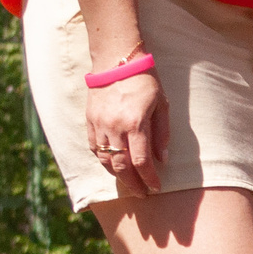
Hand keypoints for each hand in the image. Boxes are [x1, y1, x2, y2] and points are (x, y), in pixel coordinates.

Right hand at [86, 64, 167, 197]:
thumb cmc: (144, 80)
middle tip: (142, 194)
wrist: (116, 59)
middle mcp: (114, 127)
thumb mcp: (162, 104)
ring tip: (129, 183)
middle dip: (133, 184)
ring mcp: (99, 124)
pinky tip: (113, 166)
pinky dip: (103, 161)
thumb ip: (162, 134)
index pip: (141, 162)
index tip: (156, 188)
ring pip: (105, 160)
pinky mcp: (89, 120)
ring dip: (118, 176)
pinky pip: (94, 148)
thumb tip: (163, 159)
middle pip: (122, 167)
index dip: (149, 179)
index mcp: (135, 123)